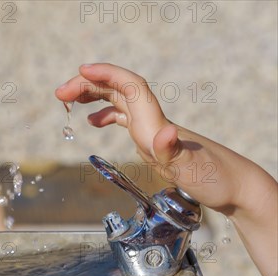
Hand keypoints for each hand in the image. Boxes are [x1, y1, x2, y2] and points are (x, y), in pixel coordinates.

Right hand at [55, 63, 276, 275]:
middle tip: (60, 93)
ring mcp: (151, 128)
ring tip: (69, 101)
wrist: (233, 186)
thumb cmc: (214, 179)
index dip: (105, 74)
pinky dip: (104, 114)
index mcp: (156, 123)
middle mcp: (152, 120)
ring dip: (92, 96)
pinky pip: (123, 118)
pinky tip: (93, 122)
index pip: (129, 86)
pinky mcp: (150, 139)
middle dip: (88, 85)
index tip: (81, 71)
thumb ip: (173, 151)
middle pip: (117, 90)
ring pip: (117, 101)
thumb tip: (165, 132)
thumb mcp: (191, 169)